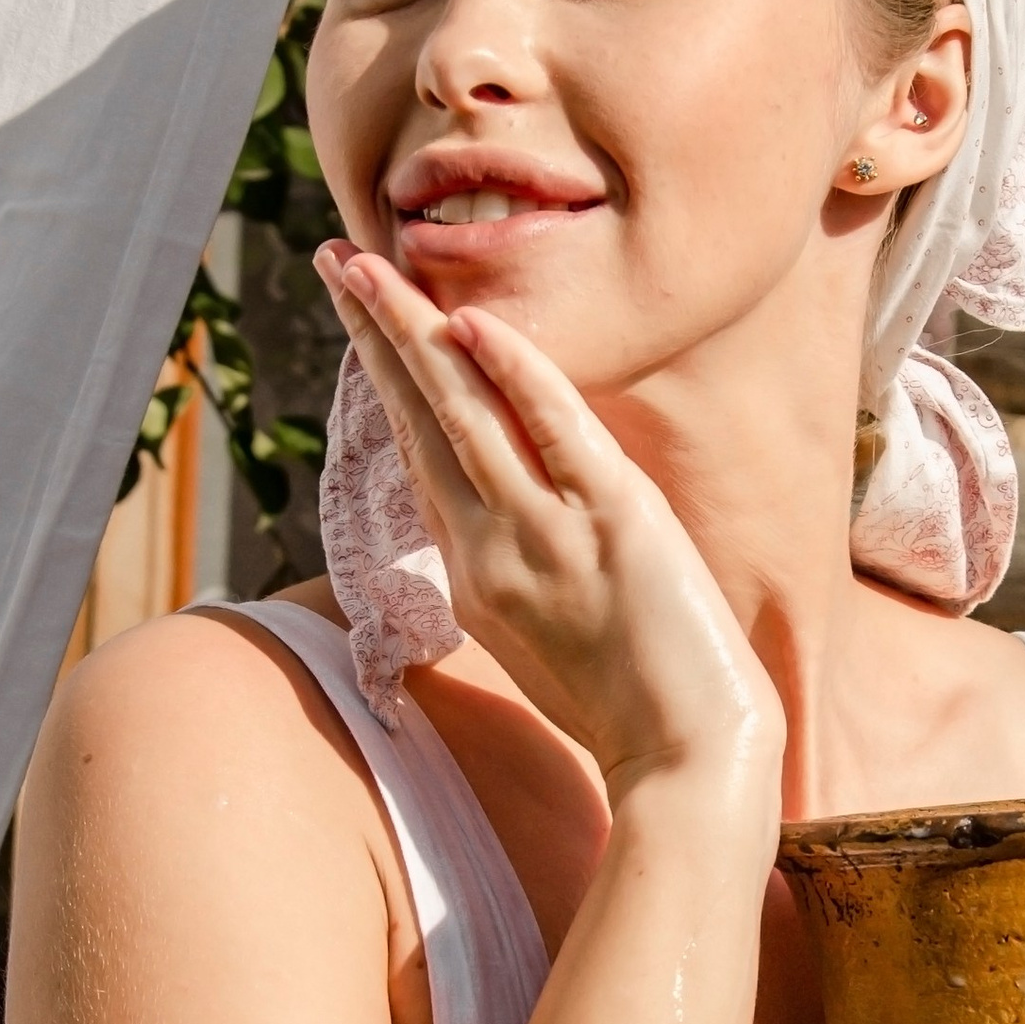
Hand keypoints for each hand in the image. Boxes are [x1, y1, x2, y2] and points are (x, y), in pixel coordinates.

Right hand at [318, 246, 781, 810]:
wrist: (687, 765)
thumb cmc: (632, 711)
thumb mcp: (545, 638)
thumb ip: (516, 569)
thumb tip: (511, 512)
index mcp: (473, 572)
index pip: (419, 452)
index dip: (387, 379)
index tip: (364, 317)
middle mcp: (489, 548)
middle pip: (419, 418)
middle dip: (375, 334)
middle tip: (336, 258)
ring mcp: (546, 534)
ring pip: (462, 413)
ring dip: (413, 332)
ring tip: (371, 267)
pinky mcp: (613, 523)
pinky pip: (553, 433)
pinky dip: (515, 375)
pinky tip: (474, 325)